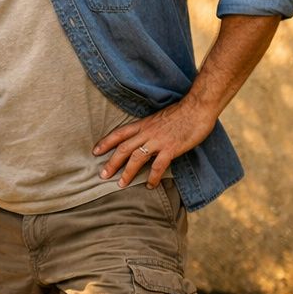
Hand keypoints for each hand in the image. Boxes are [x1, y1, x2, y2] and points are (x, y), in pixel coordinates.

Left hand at [95, 98, 215, 188]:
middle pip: (123, 148)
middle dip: (111, 163)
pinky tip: (149, 186)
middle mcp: (147, 132)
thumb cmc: (181, 113)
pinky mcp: (171, 148)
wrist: (198, 107)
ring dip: (127, 173)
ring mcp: (159, 141)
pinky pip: (158, 166)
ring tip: (120, 184)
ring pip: (136, 158)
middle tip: (102, 175)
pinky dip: (152, 177)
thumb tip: (143, 139)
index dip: (106, 142)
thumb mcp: (159, 118)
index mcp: (143, 124)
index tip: (95, 151)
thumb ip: (149, 129)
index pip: (119, 133)